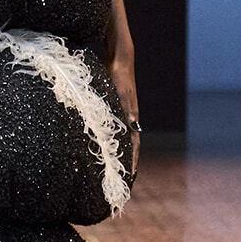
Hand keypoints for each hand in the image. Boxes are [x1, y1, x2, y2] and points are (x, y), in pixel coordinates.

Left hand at [110, 45, 140, 172]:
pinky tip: (105, 146)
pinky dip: (113, 141)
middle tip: (122, 180)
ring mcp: (124, 115)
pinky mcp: (116, 109)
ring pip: (123, 139)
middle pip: (130, 146)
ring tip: (114, 170)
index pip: (135, 145)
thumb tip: (133, 126)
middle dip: (127, 163)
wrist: (120, 60)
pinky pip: (116, 131)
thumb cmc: (119, 76)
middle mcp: (130, 120)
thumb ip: (126, 110)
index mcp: (132, 118)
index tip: (130, 177)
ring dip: (120, 154)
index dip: (133, 161)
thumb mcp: (121, 94)